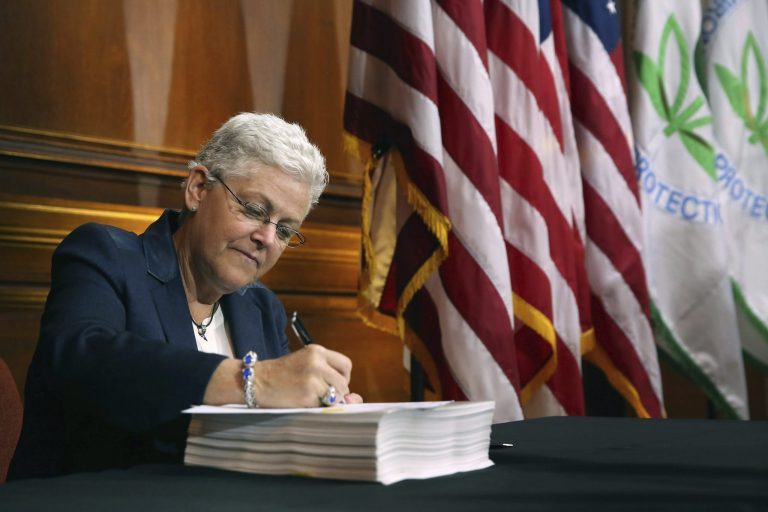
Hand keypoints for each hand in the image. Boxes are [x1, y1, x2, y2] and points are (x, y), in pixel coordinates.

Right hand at [203, 345, 362, 406]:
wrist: (255, 381)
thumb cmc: (281, 376)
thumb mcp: (306, 368)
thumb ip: (330, 378)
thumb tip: (357, 399)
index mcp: (316, 351)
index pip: (346, 365)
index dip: (343, 377)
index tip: (333, 383)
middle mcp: (317, 362)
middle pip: (344, 383)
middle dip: (335, 393)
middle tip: (318, 394)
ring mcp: (313, 378)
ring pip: (337, 396)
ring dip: (328, 401)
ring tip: (309, 397)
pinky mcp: (308, 394)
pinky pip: (325, 406)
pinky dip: (317, 408)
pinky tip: (302, 402)